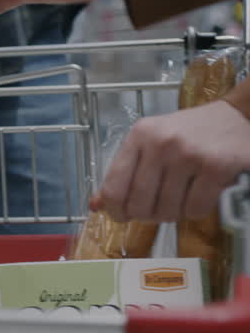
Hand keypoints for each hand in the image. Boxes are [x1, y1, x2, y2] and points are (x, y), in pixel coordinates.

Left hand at [92, 100, 249, 221]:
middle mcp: (160, 143)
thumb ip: (124, 172)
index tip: (122, 216)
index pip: (114, 187)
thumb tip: (96, 206)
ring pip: (168, 210)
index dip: (115, 210)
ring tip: (179, 200)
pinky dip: (195, 212)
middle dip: (146, 215)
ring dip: (172, 214)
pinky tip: (198, 198)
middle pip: (140, 204)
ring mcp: (188, 154)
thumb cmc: (188, 132)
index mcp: (139, 135)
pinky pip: (195, 209)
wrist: (236, 117)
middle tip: (156, 210)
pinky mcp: (216, 167)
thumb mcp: (149, 142)